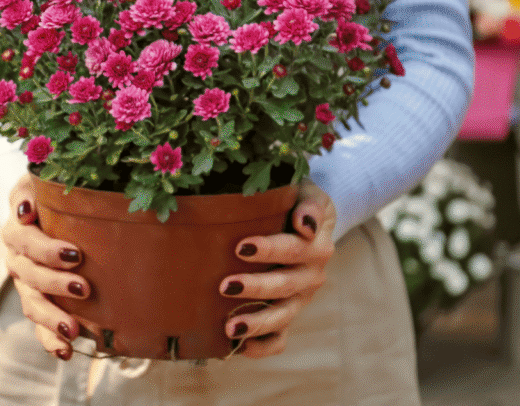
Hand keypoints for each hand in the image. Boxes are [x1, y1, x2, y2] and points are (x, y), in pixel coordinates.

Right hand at [2, 174, 86, 360]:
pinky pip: (37, 325)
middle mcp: (16, 258)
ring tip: (73, 331)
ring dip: (50, 319)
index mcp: (16, 229)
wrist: (36, 209)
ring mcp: (25, 282)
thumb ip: (37, 186)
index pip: (26, 241)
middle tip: (83, 289)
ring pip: (30, 304)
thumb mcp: (40, 179)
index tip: (76, 254)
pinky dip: (49, 341)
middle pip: (28, 276)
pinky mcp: (36, 300)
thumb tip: (27, 209)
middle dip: (54, 285)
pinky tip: (66, 352)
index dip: (47, 250)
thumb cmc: (46, 192)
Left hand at [219, 181, 336, 357]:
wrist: (308, 218)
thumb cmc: (297, 201)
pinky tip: (242, 347)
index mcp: (316, 244)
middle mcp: (311, 274)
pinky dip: (264, 346)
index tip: (241, 247)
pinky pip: (281, 337)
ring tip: (230, 327)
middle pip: (285, 285)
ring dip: (257, 322)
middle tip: (225, 286)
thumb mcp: (308, 193)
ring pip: (283, 315)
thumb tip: (305, 222)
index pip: (292, 248)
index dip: (269, 249)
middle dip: (255, 287)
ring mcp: (300, 297)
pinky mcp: (290, 311)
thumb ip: (310, 205)